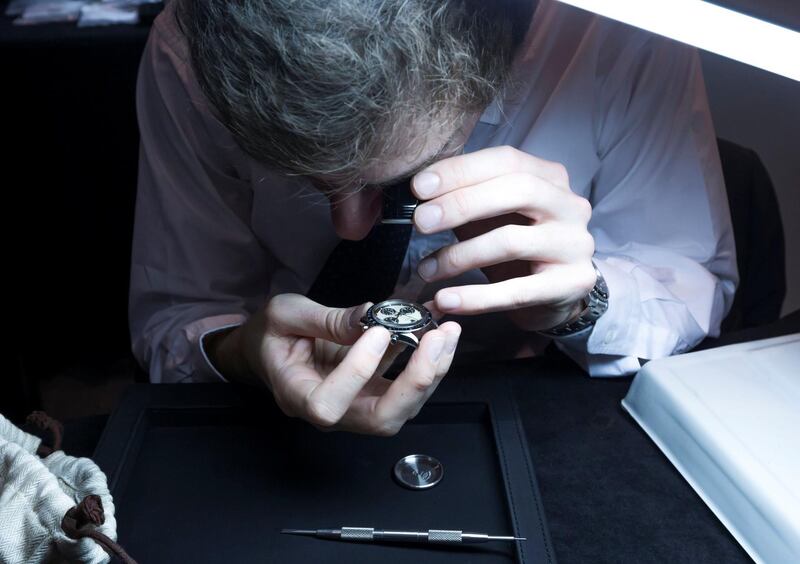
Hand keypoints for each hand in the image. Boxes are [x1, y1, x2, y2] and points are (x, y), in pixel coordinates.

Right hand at [215, 294, 460, 435]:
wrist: (268, 349)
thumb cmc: (270, 334)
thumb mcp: (285, 314)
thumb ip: (326, 319)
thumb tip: (373, 316)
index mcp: (296, 396)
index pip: (329, 404)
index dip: (358, 373)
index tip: (378, 331)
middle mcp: (331, 413)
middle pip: (380, 420)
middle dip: (415, 382)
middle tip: (436, 339)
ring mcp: (356, 406)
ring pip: (402, 408)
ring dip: (431, 372)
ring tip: (446, 332)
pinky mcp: (374, 392)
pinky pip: (407, 388)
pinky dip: (428, 362)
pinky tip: (441, 333)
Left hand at [411, 145, 595, 330]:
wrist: (556, 296)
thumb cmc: (517, 249)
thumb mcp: (492, 217)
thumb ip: (464, 200)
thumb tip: (419, 193)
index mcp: (550, 177)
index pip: (506, 160)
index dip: (460, 170)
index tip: (419, 187)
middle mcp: (569, 205)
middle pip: (516, 191)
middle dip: (461, 204)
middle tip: (421, 222)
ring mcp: (574, 245)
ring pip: (511, 241)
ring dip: (459, 256)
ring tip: (426, 270)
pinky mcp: (571, 284)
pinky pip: (517, 292)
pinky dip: (475, 297)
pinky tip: (446, 300)